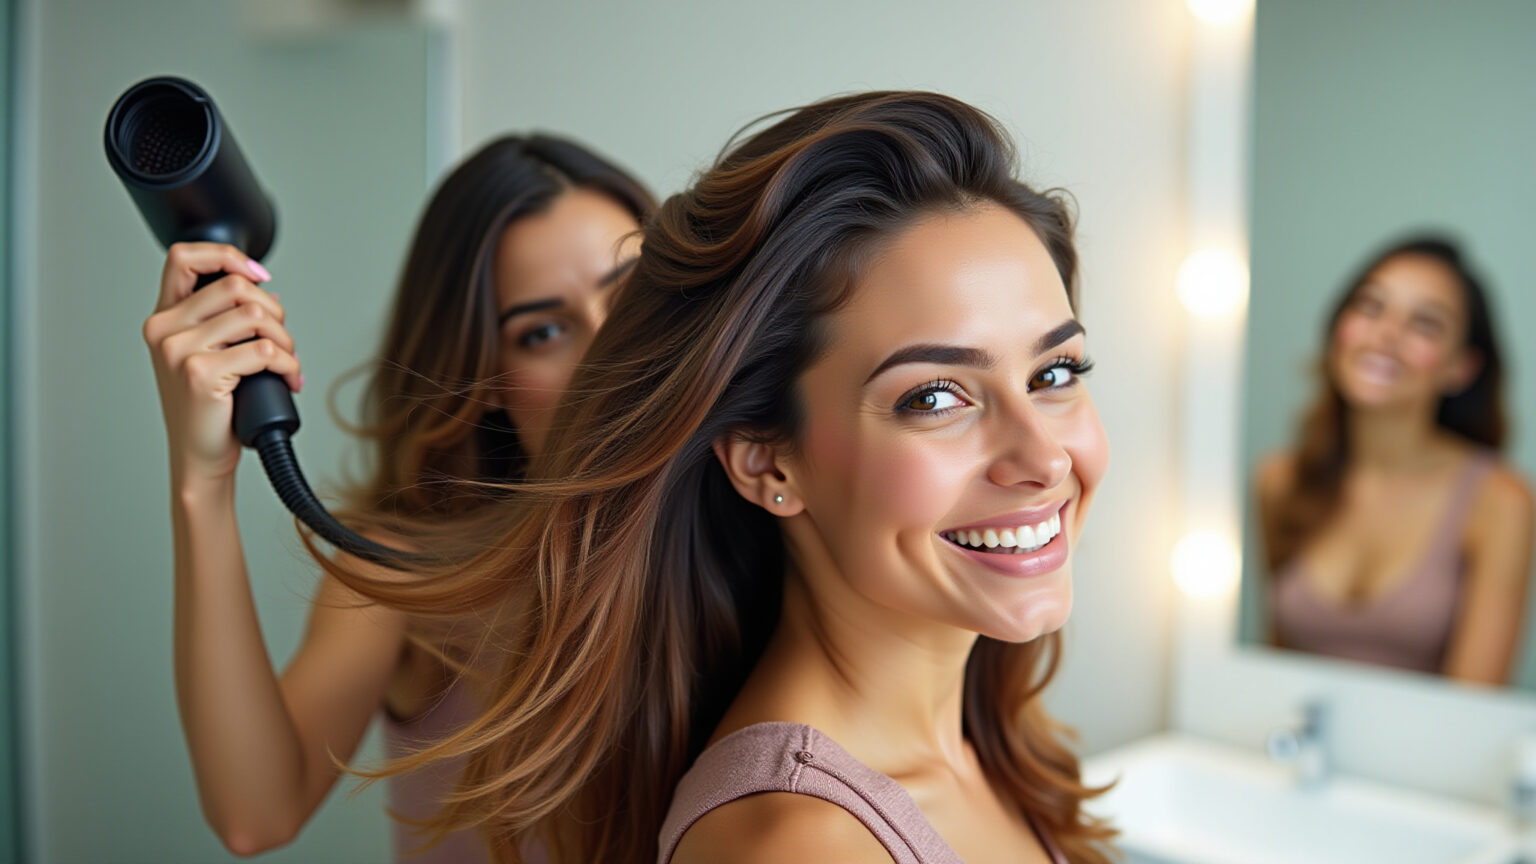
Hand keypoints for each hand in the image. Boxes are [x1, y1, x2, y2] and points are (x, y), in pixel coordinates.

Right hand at [143, 242, 301, 485]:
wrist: (200, 457)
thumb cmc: (211, 408)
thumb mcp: (206, 355)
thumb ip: (222, 320)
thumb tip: (261, 287)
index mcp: (164, 319)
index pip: (183, 257)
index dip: (227, 256)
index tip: (259, 276)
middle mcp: (164, 330)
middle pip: (236, 287)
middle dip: (275, 310)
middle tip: (282, 340)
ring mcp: (179, 351)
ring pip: (255, 316)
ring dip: (286, 339)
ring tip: (286, 362)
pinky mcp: (201, 374)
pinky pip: (263, 350)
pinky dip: (288, 363)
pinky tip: (289, 379)